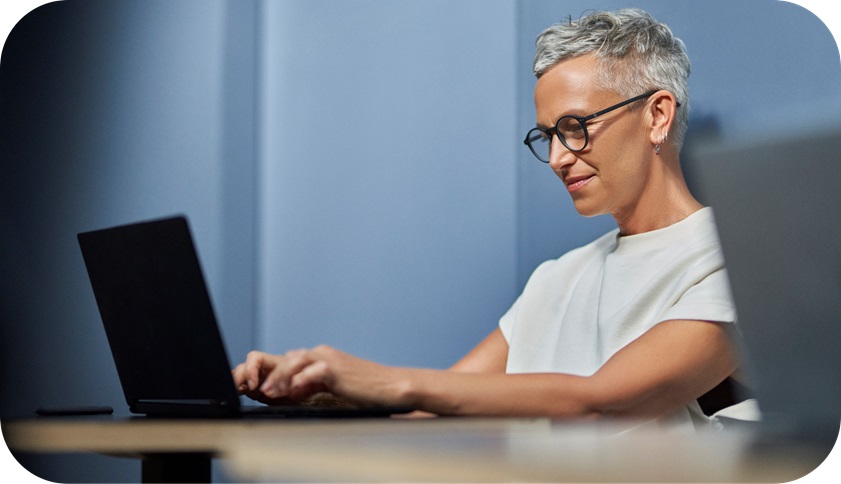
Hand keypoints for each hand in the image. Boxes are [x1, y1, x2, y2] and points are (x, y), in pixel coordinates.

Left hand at [233, 346, 410, 407]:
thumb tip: (294, 389)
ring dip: (281, 377)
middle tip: (261, 389)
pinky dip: (301, 380)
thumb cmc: (366, 389)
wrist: (391, 386)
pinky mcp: (338, 371)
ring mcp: (331, 360)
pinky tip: (292, 391)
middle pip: (291, 358)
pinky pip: (314, 372)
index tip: (265, 387)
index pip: (293, 360)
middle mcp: (325, 354)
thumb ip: (315, 384)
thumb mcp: (335, 385)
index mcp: (324, 356)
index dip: (277, 372)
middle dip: (274, 374)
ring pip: (297, 361)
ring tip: (271, 391)